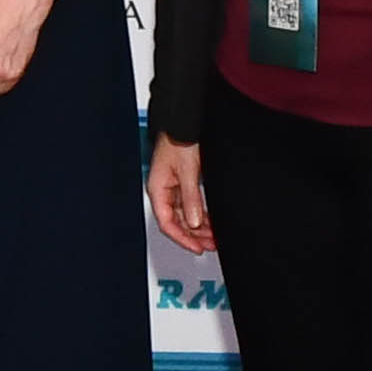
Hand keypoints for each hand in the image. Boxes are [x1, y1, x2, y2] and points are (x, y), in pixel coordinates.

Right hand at [148, 136, 216, 257]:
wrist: (183, 122)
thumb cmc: (178, 140)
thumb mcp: (188, 171)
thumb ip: (190, 198)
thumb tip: (193, 223)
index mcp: (157, 189)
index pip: (167, 223)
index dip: (182, 239)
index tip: (197, 248)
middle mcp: (163, 190)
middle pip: (176, 222)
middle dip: (193, 235)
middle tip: (210, 244)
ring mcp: (172, 187)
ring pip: (184, 215)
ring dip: (198, 227)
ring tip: (213, 235)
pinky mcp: (181, 182)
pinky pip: (189, 205)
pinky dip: (200, 215)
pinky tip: (210, 221)